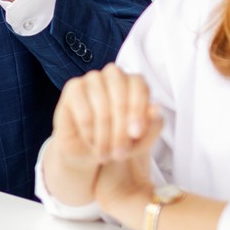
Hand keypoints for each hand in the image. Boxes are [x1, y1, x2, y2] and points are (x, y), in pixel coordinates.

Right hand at [48, 65, 162, 205]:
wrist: (90, 149)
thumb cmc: (118, 140)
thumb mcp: (141, 140)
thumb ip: (153, 125)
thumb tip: (156, 109)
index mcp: (134, 82)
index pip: (139, 87)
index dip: (138, 111)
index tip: (136, 134)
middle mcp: (114, 75)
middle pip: (120, 98)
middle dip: (120, 130)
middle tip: (119, 153)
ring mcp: (92, 79)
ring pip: (101, 107)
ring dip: (104, 136)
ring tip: (105, 154)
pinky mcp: (74, 88)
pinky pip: (84, 112)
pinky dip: (89, 132)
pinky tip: (91, 142)